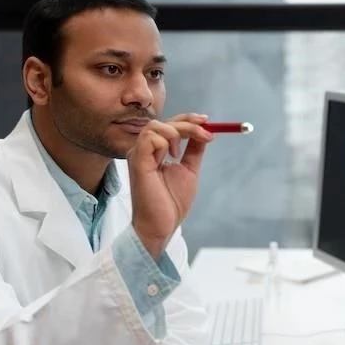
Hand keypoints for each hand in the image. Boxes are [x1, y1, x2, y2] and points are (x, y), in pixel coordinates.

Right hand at [127, 113, 212, 257]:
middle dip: (188, 123)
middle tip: (206, 132)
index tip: (207, 121)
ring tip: (180, 154)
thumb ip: (194, 150)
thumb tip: (205, 132)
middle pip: (163, 121)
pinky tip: (170, 159)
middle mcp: (144, 150)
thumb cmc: (171, 202)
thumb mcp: (189, 170)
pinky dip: (164, 143)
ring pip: (155, 126)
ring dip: (176, 133)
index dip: (188, 120)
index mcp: (154, 151)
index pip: (169, 125)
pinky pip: (150, 139)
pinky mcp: (137, 162)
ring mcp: (138, 155)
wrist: (161, 225)